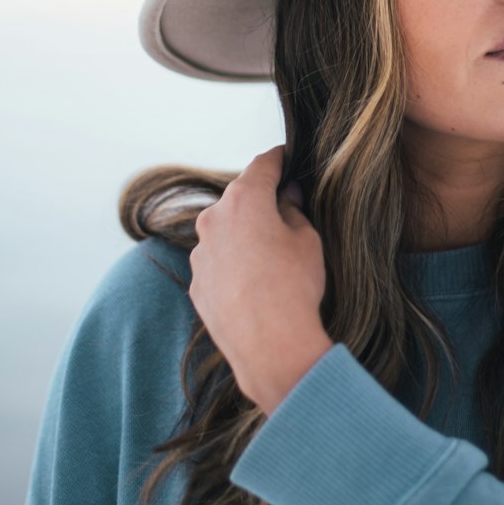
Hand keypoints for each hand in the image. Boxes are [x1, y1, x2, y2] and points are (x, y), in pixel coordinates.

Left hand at [188, 145, 332, 413]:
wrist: (270, 347)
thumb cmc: (293, 287)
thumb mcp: (307, 240)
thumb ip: (293, 210)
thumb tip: (286, 197)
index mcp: (244, 200)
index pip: (262, 165)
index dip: (279, 159)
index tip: (287, 157)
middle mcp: (214, 220)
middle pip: (239, 198)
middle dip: (261, 200)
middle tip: (285, 210)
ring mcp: (200, 253)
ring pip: (225, 231)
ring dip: (244, 234)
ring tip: (271, 257)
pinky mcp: (196, 283)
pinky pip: (217, 261)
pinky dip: (233, 262)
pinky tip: (255, 282)